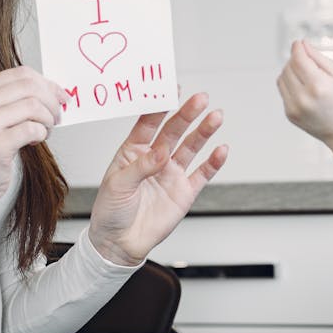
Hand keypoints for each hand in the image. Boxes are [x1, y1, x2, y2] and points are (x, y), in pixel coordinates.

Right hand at [0, 67, 66, 200]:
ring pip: (33, 107)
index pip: (22, 74)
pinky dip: (41, 134)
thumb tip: (56, 91)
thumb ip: (19, 99)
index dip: (47, 84)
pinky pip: (32, 129)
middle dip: (51, 102)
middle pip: (30, 87)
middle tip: (55, 117)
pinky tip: (35, 140)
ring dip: (47, 120)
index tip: (59, 97)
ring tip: (45, 130)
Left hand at [88, 93, 227, 265]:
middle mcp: (156, 158)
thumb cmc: (111, 211)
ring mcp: (172, 173)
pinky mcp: (185, 191)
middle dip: (187, 114)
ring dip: (204, 132)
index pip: (149, 123)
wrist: (120, 243)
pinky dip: (213, 162)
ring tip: (216, 116)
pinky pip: (203, 173)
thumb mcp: (117, 185)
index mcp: (134, 151)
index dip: (160, 106)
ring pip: (191, 147)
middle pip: (174, 131)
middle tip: (200, 99)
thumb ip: (141, 166)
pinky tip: (221, 149)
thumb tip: (161, 152)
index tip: (170, 90)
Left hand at [276, 40, 332, 143]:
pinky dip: (290, 84)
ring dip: (290, 71)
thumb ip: (318, 57)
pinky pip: (283, 90)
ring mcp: (294, 108)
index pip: (298, 59)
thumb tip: (301, 44)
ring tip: (306, 74)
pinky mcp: (289, 114)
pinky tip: (304, 88)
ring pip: (282, 77)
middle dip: (296, 59)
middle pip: (288, 67)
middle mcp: (304, 98)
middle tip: (307, 61)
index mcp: (318, 86)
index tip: (299, 43)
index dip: (297, 48)